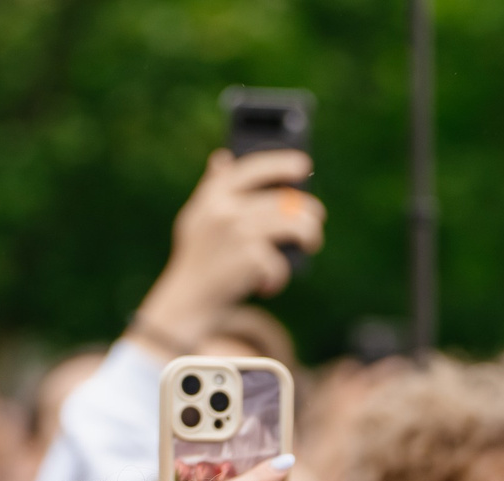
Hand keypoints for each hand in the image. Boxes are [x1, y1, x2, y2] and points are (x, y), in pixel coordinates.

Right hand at [128, 152, 325, 356]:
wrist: (187, 299)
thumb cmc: (196, 257)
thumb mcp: (197, 218)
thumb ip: (211, 188)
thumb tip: (222, 157)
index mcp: (214, 194)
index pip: (253, 168)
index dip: (281, 163)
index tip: (303, 164)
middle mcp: (226, 208)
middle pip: (283, 201)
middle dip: (308, 211)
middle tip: (317, 219)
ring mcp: (239, 232)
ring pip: (294, 225)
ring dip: (310, 236)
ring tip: (310, 244)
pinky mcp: (250, 258)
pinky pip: (281, 262)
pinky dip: (279, 277)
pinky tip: (270, 285)